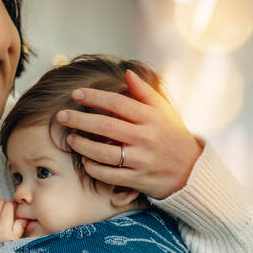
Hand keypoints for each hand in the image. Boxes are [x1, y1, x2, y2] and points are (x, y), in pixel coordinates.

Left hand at [57, 70, 203, 198]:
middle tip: (61, 115)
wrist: (192, 171)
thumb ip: (145, 93)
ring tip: (70, 138)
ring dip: (83, 145)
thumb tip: (127, 73)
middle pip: (106, 126)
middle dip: (80, 119)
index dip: (95, 97)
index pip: (118, 103)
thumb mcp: (165, 112)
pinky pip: (109, 175)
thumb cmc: (173, 137)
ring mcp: (141, 160)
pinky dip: (94, 168)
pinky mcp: (138, 180)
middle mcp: (146, 138)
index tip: (76, 94)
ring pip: (104, 153)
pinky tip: (85, 160)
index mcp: (152, 118)